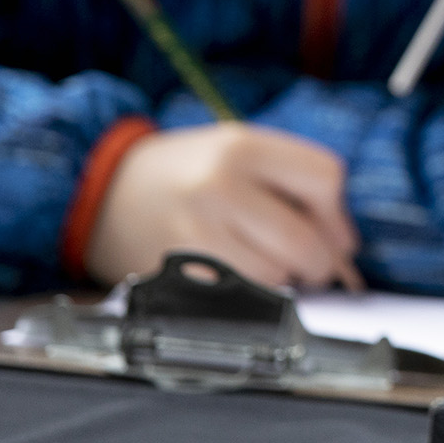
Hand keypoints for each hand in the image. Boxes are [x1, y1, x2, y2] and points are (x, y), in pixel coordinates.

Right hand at [87, 124, 363, 291]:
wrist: (99, 192)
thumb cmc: (183, 172)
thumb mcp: (238, 151)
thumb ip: (295, 183)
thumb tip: (345, 245)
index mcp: (241, 147)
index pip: (325, 179)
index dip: (337, 214)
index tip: (333, 231)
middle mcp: (217, 186)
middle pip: (305, 240)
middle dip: (319, 261)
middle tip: (312, 264)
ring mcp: (194, 231)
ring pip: (275, 276)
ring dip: (282, 279)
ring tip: (262, 262)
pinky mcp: (176, 272)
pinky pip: (239, 295)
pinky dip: (250, 293)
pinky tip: (235, 273)